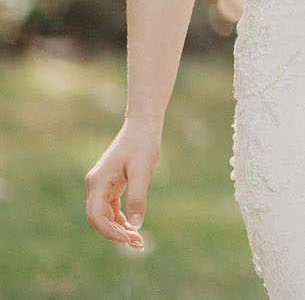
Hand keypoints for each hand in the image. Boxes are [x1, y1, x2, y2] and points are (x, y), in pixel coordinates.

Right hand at [85, 122, 159, 250]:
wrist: (143, 125)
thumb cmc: (143, 144)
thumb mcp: (142, 171)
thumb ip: (137, 197)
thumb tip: (136, 225)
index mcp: (97, 183)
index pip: (96, 217)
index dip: (110, 232)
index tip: (129, 239)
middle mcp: (95, 185)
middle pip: (99, 219)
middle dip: (116, 234)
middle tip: (138, 244)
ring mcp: (102, 185)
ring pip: (105, 215)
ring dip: (119, 229)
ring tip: (138, 240)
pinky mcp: (111, 184)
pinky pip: (111, 208)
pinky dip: (121, 219)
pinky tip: (133, 227)